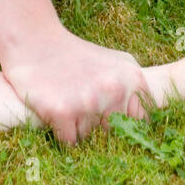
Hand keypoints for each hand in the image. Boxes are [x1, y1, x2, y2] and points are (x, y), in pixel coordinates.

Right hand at [2, 25, 153, 144]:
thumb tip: (148, 128)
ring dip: (79, 129)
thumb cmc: (78, 56)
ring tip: (68, 101)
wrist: (36, 42)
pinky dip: (63, 133)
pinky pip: (70, 142)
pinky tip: (57, 111)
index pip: (141, 124)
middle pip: (114, 134)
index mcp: (133, 78)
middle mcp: (114, 90)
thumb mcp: (118, 64)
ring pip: (91, 139)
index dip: (126, 127)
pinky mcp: (62, 112)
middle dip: (100, 127)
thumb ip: (137, 91)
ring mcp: (88, 102)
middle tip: (83, 105)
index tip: (111, 121)